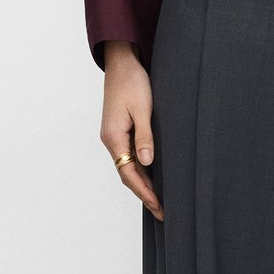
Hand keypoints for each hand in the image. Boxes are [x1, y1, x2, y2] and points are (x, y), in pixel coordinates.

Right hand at [100, 41, 163, 221]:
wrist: (122, 61)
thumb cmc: (133, 81)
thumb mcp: (142, 107)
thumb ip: (144, 136)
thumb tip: (147, 163)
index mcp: (113, 136)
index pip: (129, 173)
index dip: (145, 191)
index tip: (159, 207)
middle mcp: (110, 139)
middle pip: (126, 174)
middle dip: (144, 193)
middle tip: (162, 212)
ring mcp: (114, 134)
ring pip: (127, 165)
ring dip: (142, 183)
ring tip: (158, 200)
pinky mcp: (119, 128)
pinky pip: (128, 154)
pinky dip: (140, 168)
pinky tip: (152, 174)